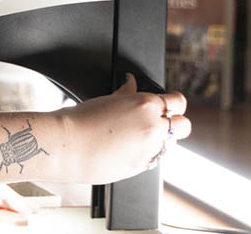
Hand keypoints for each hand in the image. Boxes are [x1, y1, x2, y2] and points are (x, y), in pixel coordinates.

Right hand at [58, 73, 190, 184]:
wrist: (66, 146)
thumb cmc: (81, 121)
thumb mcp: (107, 98)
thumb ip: (127, 92)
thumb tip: (132, 82)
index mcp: (146, 104)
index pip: (178, 102)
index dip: (174, 104)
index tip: (170, 106)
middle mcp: (153, 127)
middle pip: (184, 126)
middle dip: (176, 124)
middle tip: (162, 123)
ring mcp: (148, 149)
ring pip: (169, 145)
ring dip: (159, 141)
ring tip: (137, 138)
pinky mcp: (140, 167)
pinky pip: (153, 160)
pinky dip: (145, 155)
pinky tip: (127, 150)